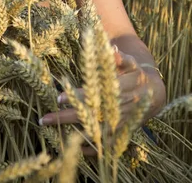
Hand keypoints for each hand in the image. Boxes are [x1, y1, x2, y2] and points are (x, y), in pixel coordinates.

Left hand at [39, 50, 159, 154]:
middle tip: (46, 118)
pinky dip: (92, 149)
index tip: (59, 98)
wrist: (153, 94)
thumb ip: (121, 58)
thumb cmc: (135, 74)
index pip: (98, 94)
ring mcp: (122, 123)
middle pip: (91, 115)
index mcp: (123, 89)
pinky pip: (106, 145)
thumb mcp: (130, 63)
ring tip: (54, 133)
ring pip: (96, 132)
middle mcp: (122, 108)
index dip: (78, 97)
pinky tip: (75, 148)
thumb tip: (112, 50)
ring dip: (75, 134)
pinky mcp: (123, 133)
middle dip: (68, 117)